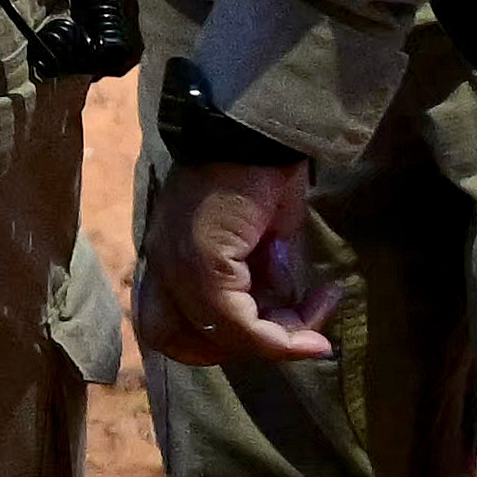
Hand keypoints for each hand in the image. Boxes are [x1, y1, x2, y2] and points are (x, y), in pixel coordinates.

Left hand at [132, 156, 345, 370]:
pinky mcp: (204, 265)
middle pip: (176, 342)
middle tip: (283, 329)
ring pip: (217, 338)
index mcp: (166, 253)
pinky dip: (281, 338)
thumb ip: (264, 275)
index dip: (214, 340)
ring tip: (315, 314)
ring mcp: (177, 265)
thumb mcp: (264, 233)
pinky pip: (241, 325)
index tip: (267, 327)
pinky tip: (315, 330)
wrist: (258, 128)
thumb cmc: (260, 166)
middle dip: (233, 348)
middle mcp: (161, 264)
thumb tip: (283, 309)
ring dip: (271, 341)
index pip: (167, 324)